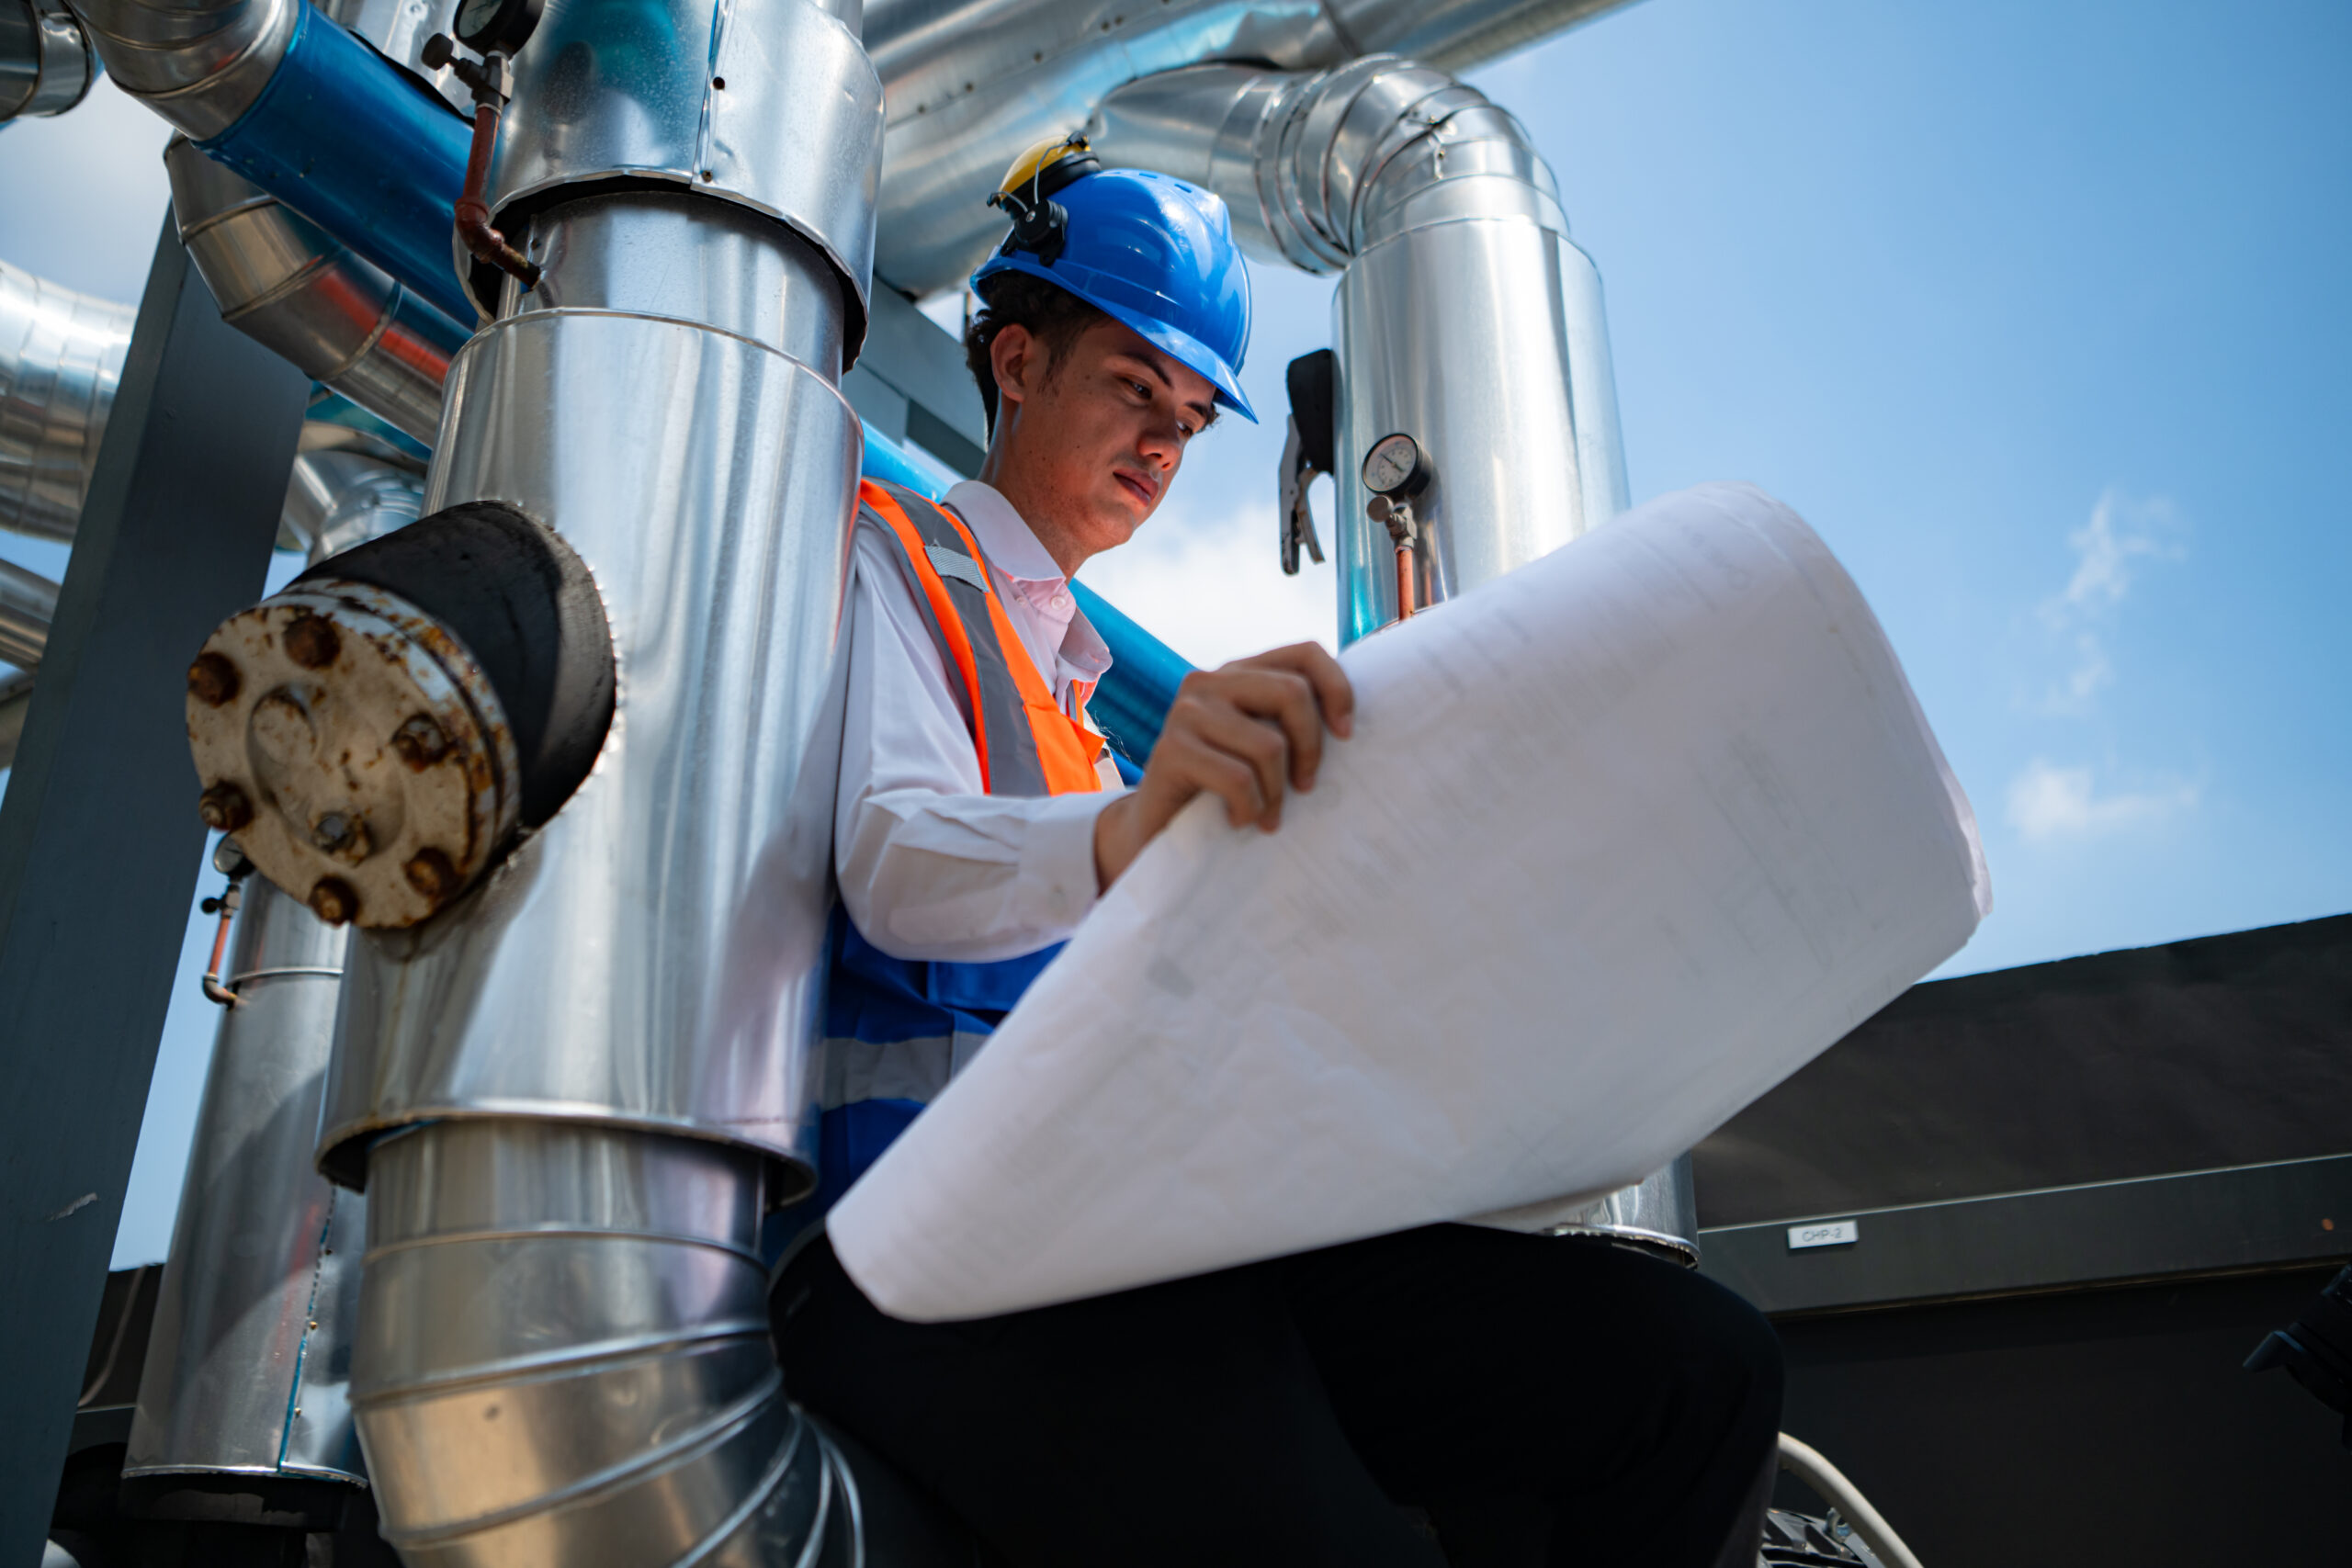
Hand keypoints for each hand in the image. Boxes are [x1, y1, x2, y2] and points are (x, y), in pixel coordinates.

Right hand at [1093, 642, 1353, 888]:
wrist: (1156, 829)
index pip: (1305, 652)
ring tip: (1267, 815)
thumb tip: (1351, 721)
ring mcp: (1186, 712)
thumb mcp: (1260, 747)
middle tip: (1305, 787)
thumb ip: (1289, 722)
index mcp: (1238, 673)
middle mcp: (1209, 681)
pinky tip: (1240, 821)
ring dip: (1276, 793)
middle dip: (1311, 748)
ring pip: (1269, 744)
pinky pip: (1238, 779)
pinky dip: (1250, 810)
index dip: (1337, 688)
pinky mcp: (1171, 750)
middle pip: (1293, 693)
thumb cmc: (1222, 790)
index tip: (1346, 735)